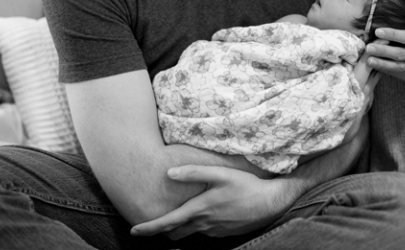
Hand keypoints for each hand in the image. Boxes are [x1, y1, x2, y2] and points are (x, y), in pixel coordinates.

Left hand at [130, 166, 284, 239]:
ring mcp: (215, 230)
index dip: (149, 228)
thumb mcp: (220, 173)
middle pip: (175, 233)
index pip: (168, 222)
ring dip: (182, 228)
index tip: (134, 231)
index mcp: (199, 209)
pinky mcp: (224, 233)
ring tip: (179, 217)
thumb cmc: (245, 185)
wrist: (270, 202)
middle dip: (163, 230)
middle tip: (154, 224)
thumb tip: (169, 172)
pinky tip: (205, 215)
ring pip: (191, 233)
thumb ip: (194, 172)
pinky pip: (206, 232)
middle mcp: (204, 224)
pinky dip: (199, 226)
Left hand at [365, 14, 404, 81]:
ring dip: (382, 63)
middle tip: (369, 47)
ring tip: (368, 60)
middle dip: (383, 51)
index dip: (393, 35)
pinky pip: (395, 73)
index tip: (378, 31)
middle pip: (400, 53)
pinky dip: (384, 70)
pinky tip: (373, 66)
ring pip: (396, 66)